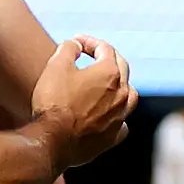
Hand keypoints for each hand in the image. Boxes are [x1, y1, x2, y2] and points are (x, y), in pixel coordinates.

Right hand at [28, 34, 133, 164]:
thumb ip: (69, 48)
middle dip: (106, 58)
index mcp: (110, 73)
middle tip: (92, 55)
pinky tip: (109, 115)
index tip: (76, 42)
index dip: (89, 42)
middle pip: (121, 68)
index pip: (104, 48)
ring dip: (119, 85)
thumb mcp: (56, 66)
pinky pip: (122, 122)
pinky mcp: (113, 136)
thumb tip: (76, 45)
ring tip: (108, 84)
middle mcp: (121, 93)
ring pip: (129, 95)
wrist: (53, 141)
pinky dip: (117, 115)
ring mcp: (120, 116)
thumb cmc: (54, 103)